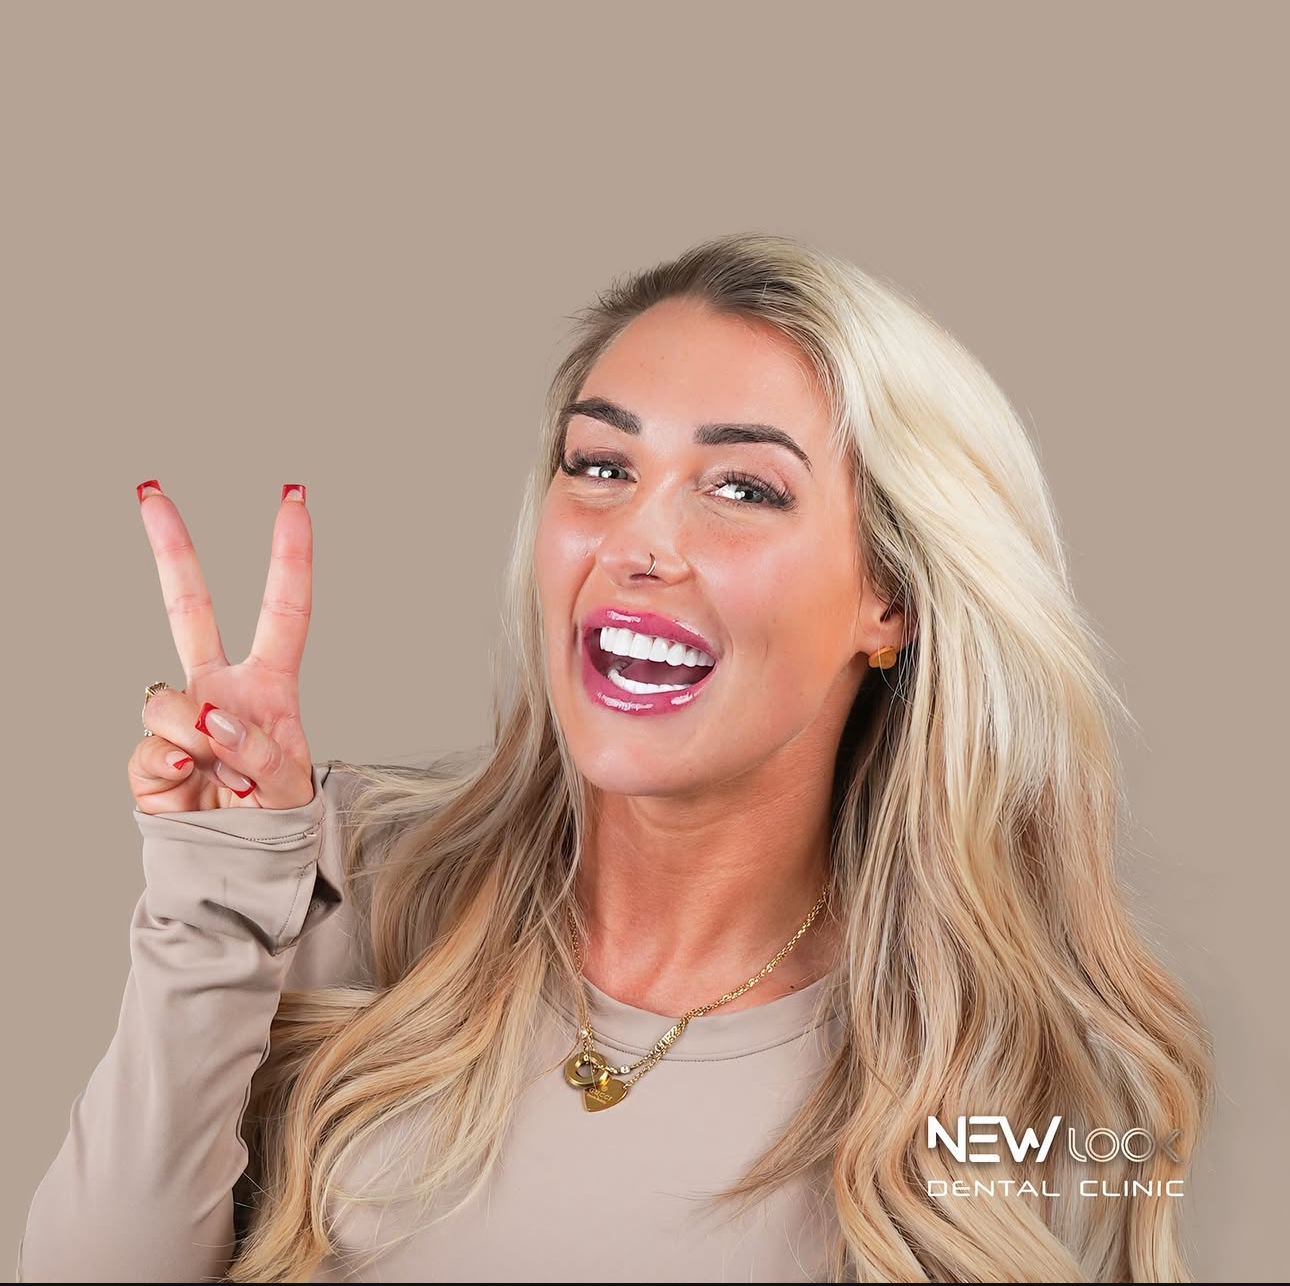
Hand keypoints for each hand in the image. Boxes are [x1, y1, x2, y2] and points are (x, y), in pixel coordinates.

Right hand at [127, 481, 315, 812]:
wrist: (233, 862)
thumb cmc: (272, 815)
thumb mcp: (288, 786)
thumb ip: (259, 749)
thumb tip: (211, 716)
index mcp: (268, 684)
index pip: (283, 609)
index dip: (289, 554)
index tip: (294, 498)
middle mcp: (220, 688)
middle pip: (189, 607)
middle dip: (172, 549)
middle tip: (152, 493)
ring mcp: (181, 718)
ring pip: (169, 702)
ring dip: (199, 743)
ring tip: (223, 777)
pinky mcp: (148, 756)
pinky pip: (151, 751)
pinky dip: (173, 772)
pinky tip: (191, 786)